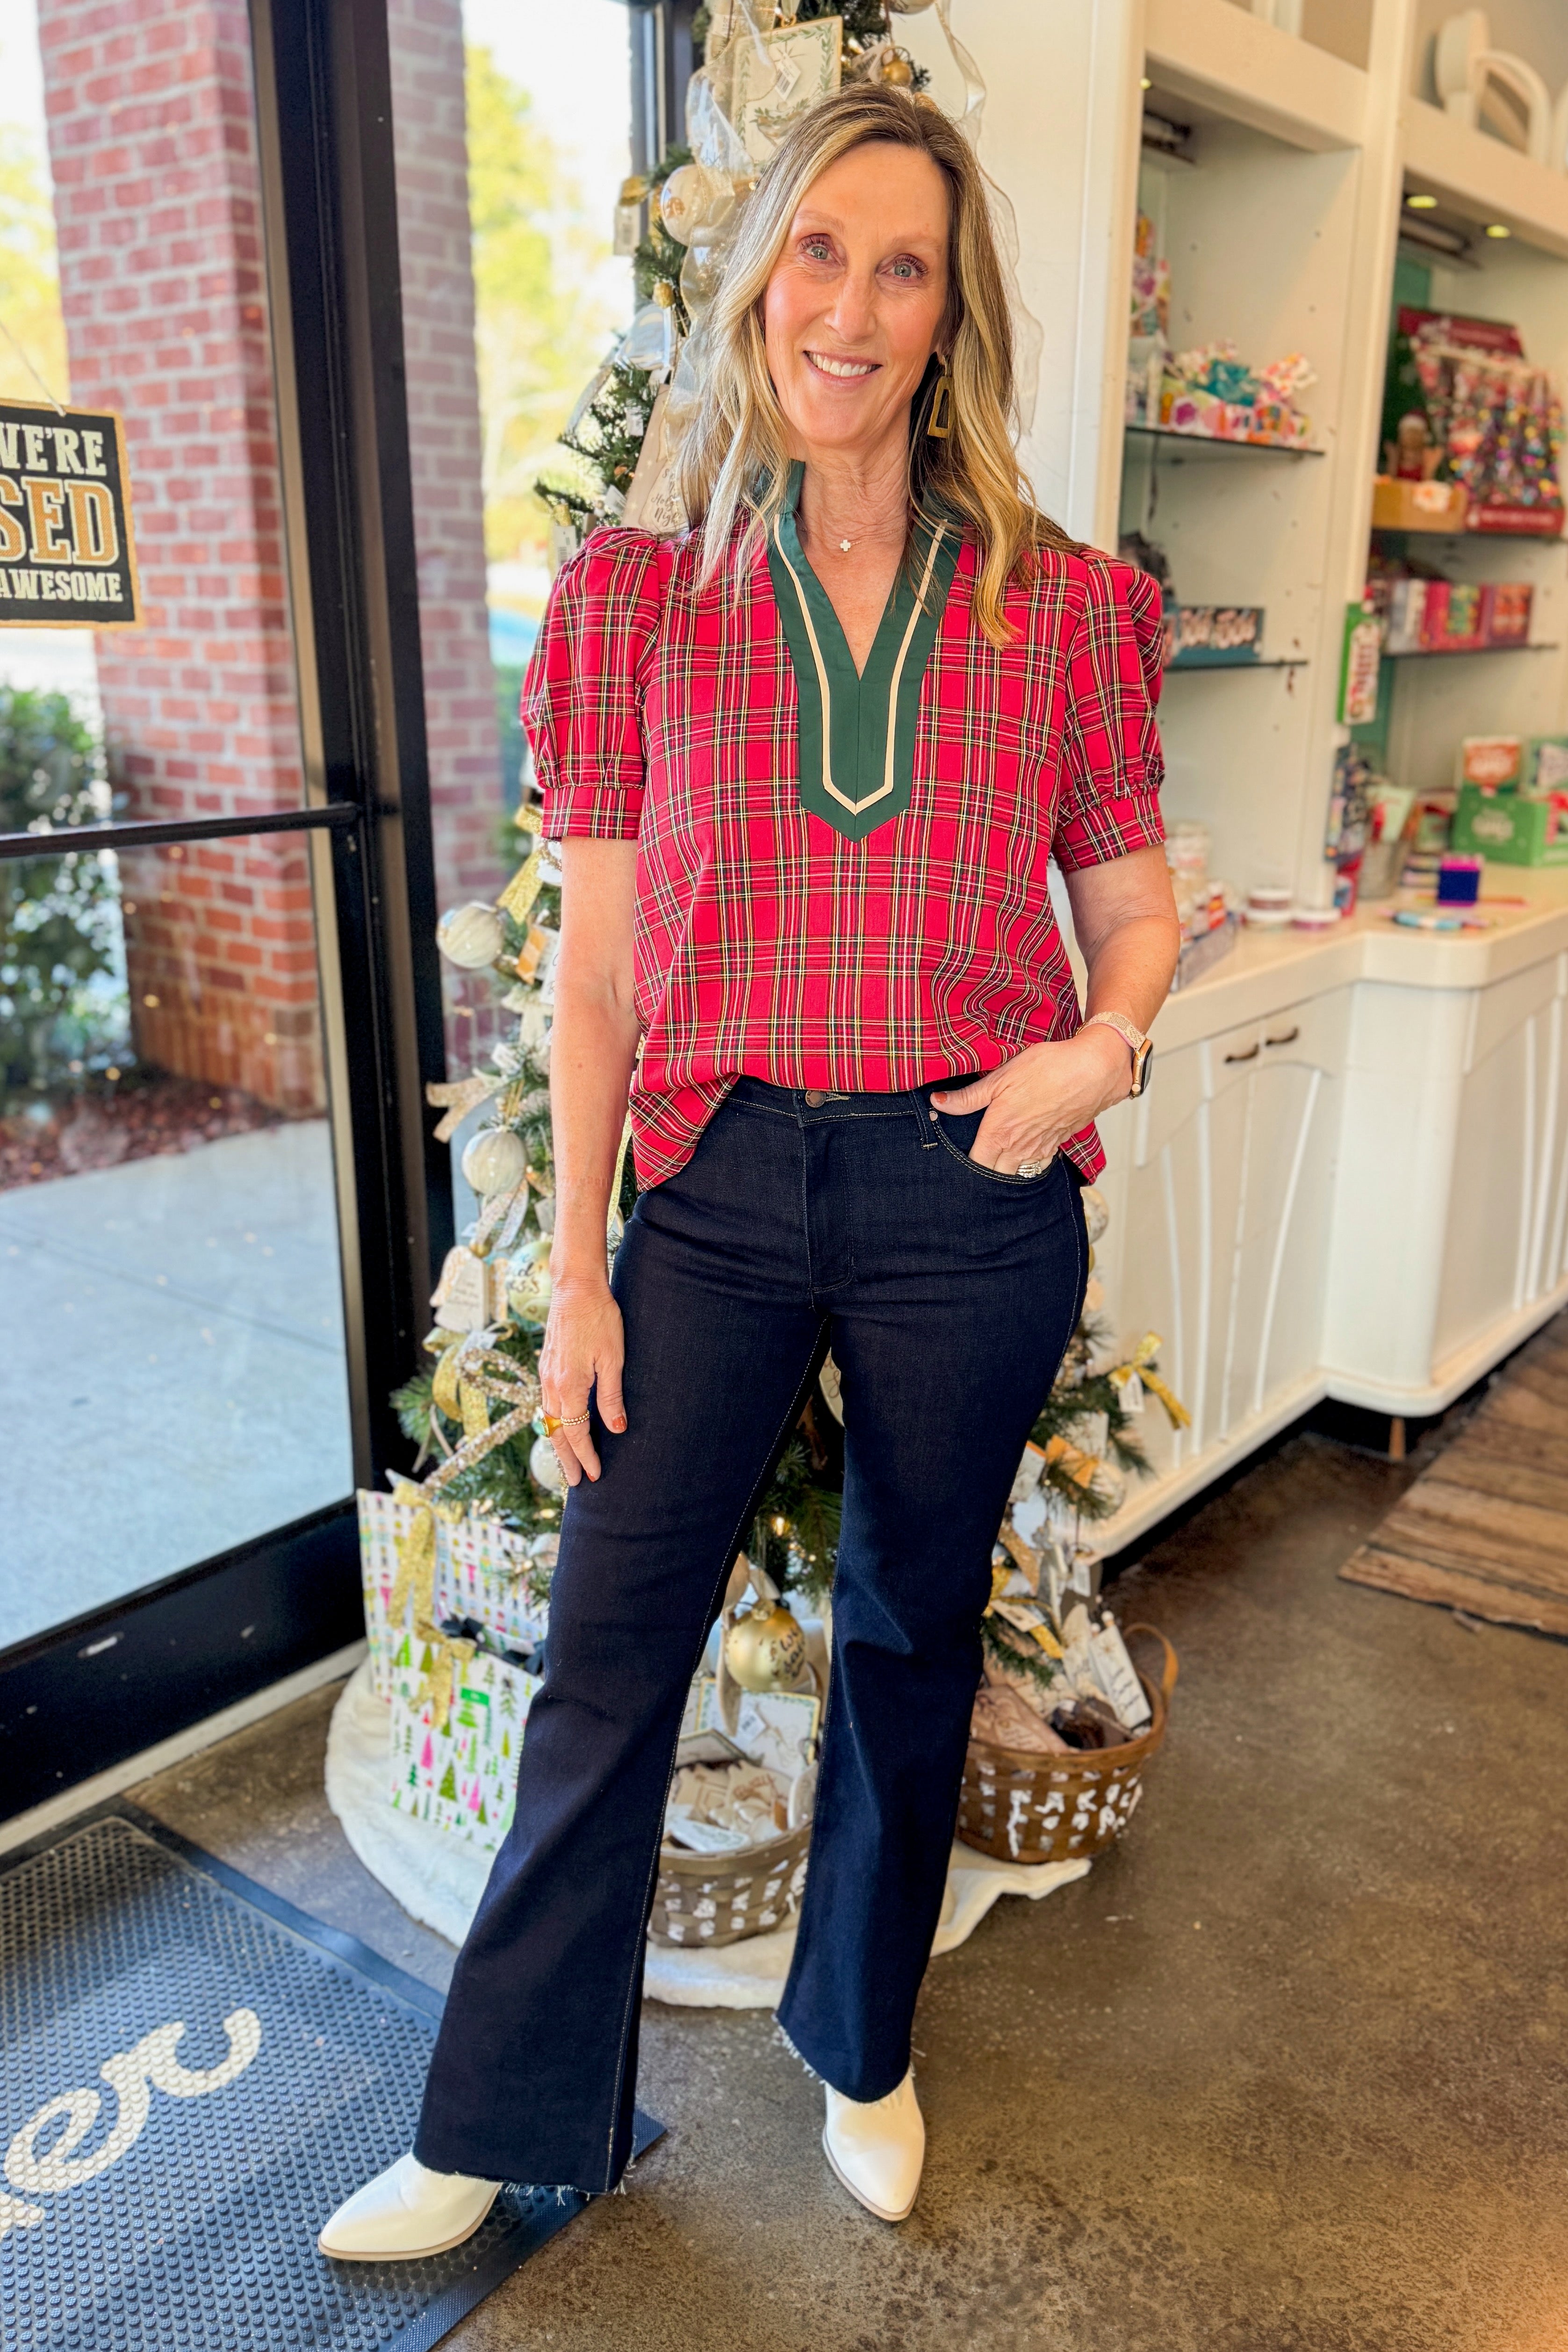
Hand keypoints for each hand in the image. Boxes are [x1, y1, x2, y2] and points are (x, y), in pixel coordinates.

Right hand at [538, 1273, 625, 1484]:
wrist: (575, 1287)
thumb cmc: (600, 1319)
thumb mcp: (613, 1359)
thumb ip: (611, 1396)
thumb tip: (616, 1428)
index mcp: (568, 1386)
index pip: (576, 1433)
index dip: (585, 1456)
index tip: (594, 1475)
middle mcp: (551, 1384)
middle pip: (557, 1432)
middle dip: (566, 1459)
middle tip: (574, 1483)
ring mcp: (546, 1375)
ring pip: (550, 1419)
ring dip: (559, 1442)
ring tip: (567, 1461)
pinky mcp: (547, 1365)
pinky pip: (548, 1403)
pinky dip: (555, 1422)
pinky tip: (562, 1426)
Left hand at [931, 1028, 1132, 1172]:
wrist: (1093, 1070)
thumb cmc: (1049, 1068)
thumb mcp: (1000, 1077)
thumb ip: (968, 1097)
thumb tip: (938, 1103)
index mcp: (999, 1132)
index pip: (974, 1164)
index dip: (963, 1166)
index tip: (954, 1160)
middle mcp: (1018, 1148)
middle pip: (994, 1176)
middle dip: (983, 1174)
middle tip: (974, 1165)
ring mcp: (1039, 1149)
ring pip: (1016, 1174)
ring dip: (1005, 1173)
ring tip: (995, 1165)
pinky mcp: (1056, 1145)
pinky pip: (1037, 1166)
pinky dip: (1027, 1166)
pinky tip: (1021, 1157)